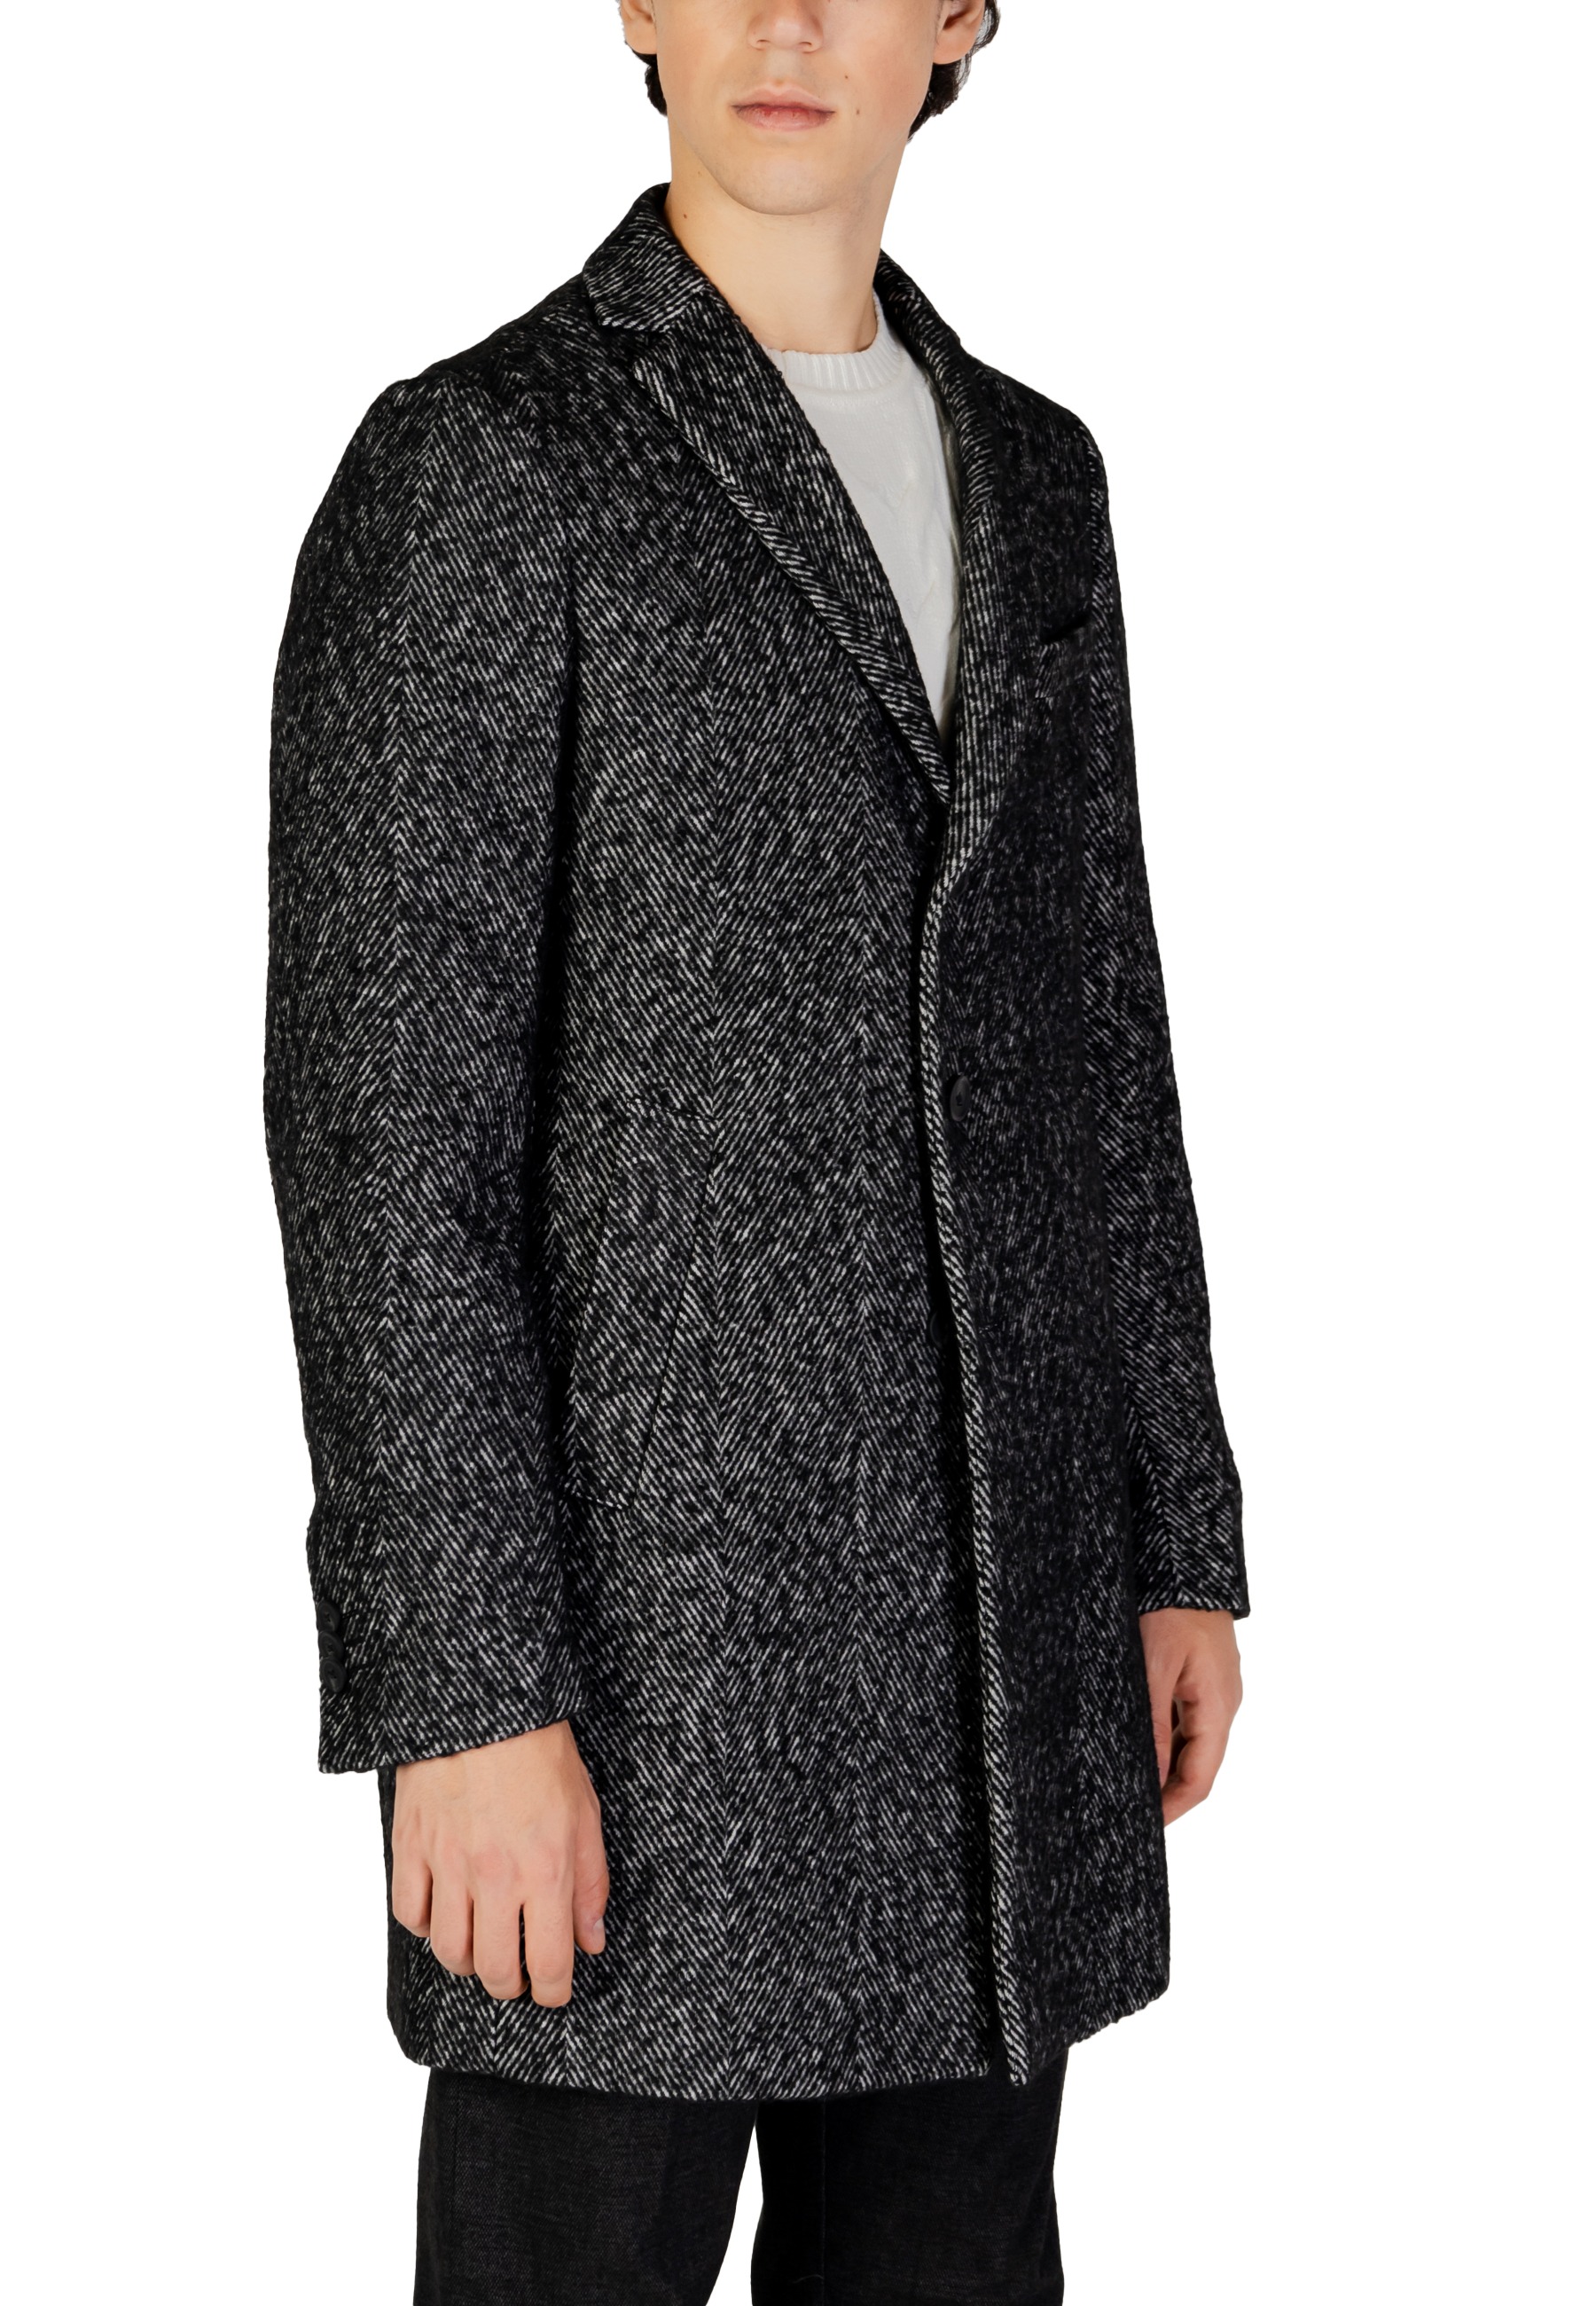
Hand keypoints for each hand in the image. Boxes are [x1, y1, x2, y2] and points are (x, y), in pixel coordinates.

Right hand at [390, 1721, 609, 2004]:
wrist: (486, 1704)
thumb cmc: (540, 1752)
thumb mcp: (586, 1815)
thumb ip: (590, 1884)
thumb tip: (591, 1940)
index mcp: (546, 1871)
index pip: (547, 1964)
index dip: (552, 1992)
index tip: (553, 1991)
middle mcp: (495, 1877)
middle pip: (494, 1970)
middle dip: (510, 1984)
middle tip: (517, 1975)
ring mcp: (448, 1865)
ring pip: (449, 1951)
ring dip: (468, 1963)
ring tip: (481, 1950)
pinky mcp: (411, 1847)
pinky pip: (409, 1913)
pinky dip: (425, 1926)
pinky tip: (443, 1914)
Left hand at [1138, 1608, 1242, 1826]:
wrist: (1187, 1561)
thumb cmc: (1172, 1607)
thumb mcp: (1154, 1665)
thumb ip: (1152, 1723)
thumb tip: (1149, 1775)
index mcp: (1218, 1708)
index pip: (1200, 1779)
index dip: (1173, 1809)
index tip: (1143, 1827)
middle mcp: (1222, 1706)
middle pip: (1198, 1767)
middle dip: (1166, 1794)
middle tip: (1127, 1809)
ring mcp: (1214, 1692)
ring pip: (1190, 1745)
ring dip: (1163, 1767)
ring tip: (1125, 1781)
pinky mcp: (1202, 1679)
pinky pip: (1185, 1721)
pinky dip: (1163, 1738)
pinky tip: (1136, 1741)